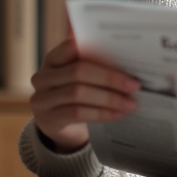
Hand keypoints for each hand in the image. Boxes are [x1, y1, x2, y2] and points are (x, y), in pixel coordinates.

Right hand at [28, 36, 139, 152]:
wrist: (63, 129)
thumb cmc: (78, 96)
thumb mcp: (84, 78)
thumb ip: (96, 63)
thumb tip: (125, 50)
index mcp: (54, 59)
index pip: (72, 47)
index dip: (98, 49)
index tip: (123, 53)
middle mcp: (44, 77)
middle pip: (79, 71)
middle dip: (110, 78)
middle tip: (134, 84)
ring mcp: (42, 99)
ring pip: (78, 93)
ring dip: (109, 98)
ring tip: (131, 103)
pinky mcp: (48, 119)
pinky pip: (77, 113)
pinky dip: (101, 113)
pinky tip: (118, 114)